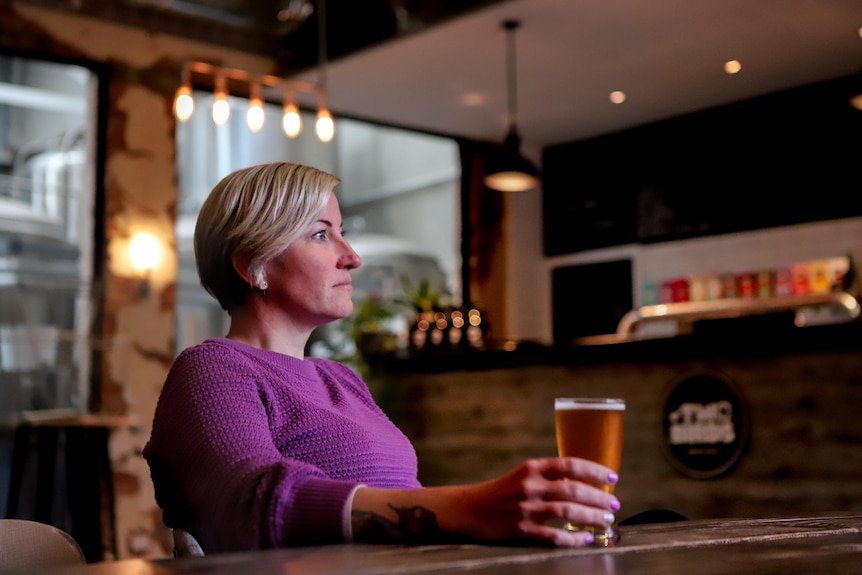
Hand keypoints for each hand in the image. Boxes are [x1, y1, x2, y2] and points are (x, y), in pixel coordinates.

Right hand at [447, 457, 619, 546]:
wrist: (470, 508)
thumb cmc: (502, 491)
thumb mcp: (523, 475)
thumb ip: (549, 476)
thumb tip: (584, 482)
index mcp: (532, 467)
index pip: (570, 464)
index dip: (595, 470)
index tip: (613, 477)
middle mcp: (530, 485)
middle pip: (573, 490)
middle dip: (599, 498)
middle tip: (614, 504)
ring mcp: (526, 508)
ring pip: (567, 512)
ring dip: (591, 517)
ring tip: (606, 520)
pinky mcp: (521, 529)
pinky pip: (553, 536)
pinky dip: (573, 539)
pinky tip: (586, 539)